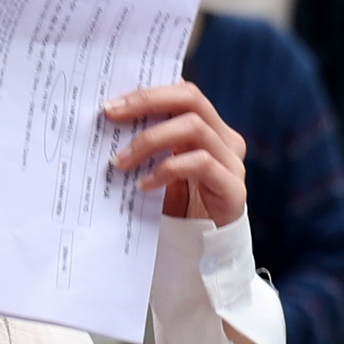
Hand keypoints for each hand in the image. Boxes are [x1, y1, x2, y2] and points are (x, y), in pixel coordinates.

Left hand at [104, 83, 248, 226]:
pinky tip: (145, 185)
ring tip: (120, 161)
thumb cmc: (178, 206)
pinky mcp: (233, 188)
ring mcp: (232, 162)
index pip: (182, 92)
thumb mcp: (158, 168)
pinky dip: (168, 169)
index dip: (147, 92)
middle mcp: (225, 138)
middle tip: (111, 115)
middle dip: (147, 102)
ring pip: (194, 127)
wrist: (203, 251)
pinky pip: (201, 164)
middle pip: (191, 99)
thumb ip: (148, 143)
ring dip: (151, 140)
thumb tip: (111, 118)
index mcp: (209, 128)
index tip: (110, 103)